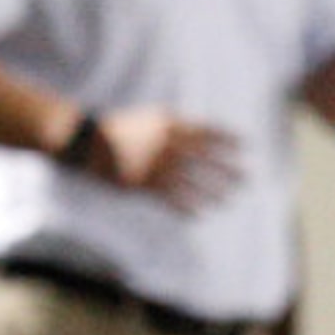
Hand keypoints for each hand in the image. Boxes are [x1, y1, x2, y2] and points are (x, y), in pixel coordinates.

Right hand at [92, 108, 241, 213]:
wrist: (87, 141)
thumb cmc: (121, 128)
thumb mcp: (151, 120)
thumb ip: (177, 127)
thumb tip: (202, 135)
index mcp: (170, 126)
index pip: (207, 132)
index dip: (228, 139)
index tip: (247, 145)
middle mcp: (168, 145)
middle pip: (207, 159)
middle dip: (229, 169)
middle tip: (247, 178)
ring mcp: (158, 165)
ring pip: (194, 182)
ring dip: (213, 192)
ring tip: (227, 199)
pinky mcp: (145, 184)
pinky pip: (173, 199)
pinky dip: (187, 207)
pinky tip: (199, 214)